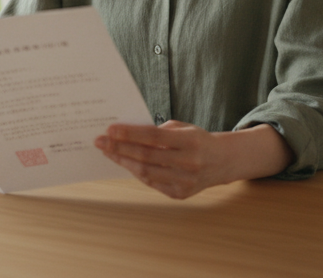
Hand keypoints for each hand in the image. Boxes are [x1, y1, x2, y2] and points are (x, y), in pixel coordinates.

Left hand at [95, 121, 293, 198]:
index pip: (154, 137)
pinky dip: (137, 172)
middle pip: (146, 156)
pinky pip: (152, 183)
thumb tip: (128, 134)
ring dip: (124, 162)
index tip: (110, 129)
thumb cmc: (198, 140)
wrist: (222, 162)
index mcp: (191, 141)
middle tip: (100, 141)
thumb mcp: (184, 128)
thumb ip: (159, 131)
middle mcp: (189, 163)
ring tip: (108, 152)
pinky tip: (125, 163)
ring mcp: (185, 182)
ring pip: (146, 173)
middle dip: (119, 148)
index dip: (130, 134)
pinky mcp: (180, 194)